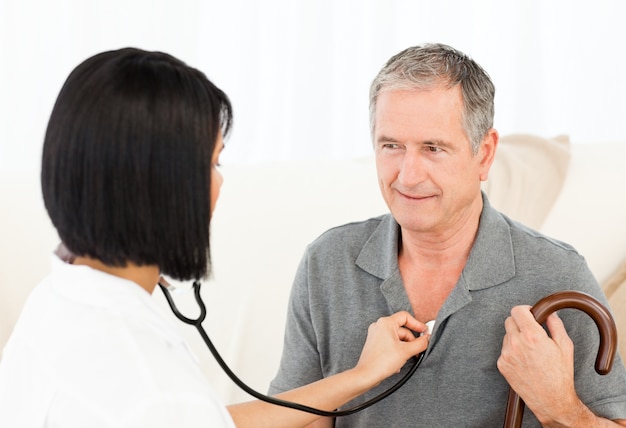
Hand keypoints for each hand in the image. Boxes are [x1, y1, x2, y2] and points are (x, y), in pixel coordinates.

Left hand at [354, 311, 429, 386]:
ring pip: (397, 338)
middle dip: (411, 341)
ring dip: (404, 348)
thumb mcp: (406, 351)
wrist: (366, 375)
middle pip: (402, 329)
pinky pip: (390, 344)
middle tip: (418, 350)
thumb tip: (427, 339)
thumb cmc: (381, 362)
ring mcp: (376, 335)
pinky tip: (398, 362)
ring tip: (406, 358)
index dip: (417, 324)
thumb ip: (420, 343)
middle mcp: (379, 326)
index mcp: (385, 323)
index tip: (425, 332)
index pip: (405, 317)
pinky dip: (397, 351)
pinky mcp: (375, 344)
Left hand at [497, 305, 579, 423]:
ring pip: (507, 335)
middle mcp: (516, 343)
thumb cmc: (561, 374)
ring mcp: (506, 354)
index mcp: (532, 335)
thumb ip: (555, 324)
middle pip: (509, 320)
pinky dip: (513, 351)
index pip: (517, 310)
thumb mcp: (565, 346)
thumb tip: (549, 312)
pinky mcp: (501, 364)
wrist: (551, 400)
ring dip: (516, 337)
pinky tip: (525, 360)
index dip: (525, 310)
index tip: (531, 314)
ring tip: (531, 350)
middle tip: (531, 330)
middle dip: (520, 322)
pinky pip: (505, 349)